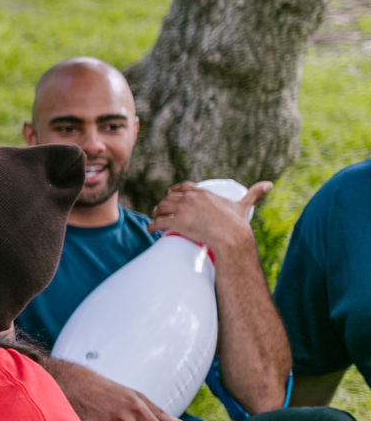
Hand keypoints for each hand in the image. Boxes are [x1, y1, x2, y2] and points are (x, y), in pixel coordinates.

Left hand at [147, 181, 269, 260]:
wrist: (231, 237)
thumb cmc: (237, 223)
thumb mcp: (243, 205)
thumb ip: (254, 193)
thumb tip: (270, 184)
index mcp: (202, 193)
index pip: (183, 187)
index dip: (175, 191)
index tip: (170, 195)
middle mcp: (189, 198)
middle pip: (169, 198)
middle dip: (163, 204)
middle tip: (161, 212)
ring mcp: (182, 210)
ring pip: (161, 208)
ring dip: (156, 213)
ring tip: (156, 219)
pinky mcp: (176, 222)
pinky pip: (158, 222)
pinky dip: (152, 226)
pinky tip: (151, 230)